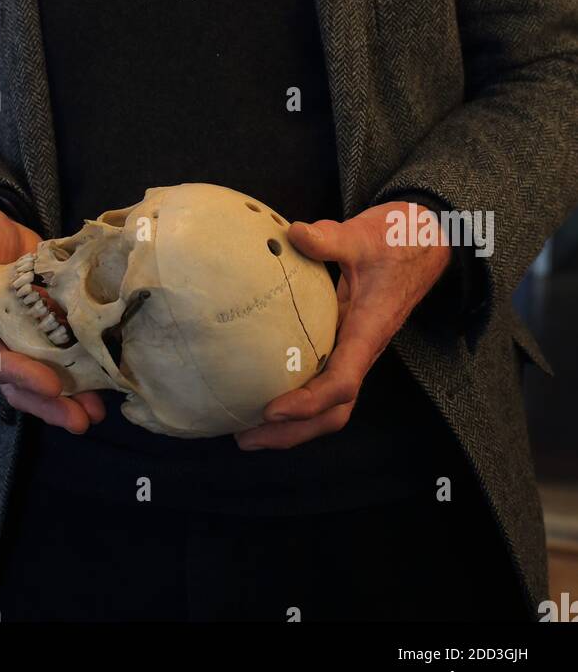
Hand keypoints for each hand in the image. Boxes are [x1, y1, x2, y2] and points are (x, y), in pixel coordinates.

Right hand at [0, 204, 105, 432]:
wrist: (0, 230)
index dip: (21, 375)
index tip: (50, 385)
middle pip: (19, 384)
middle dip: (49, 405)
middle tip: (78, 421)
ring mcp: (22, 342)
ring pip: (43, 379)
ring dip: (69, 400)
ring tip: (95, 414)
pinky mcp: (45, 334)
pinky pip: (63, 360)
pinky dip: (82, 375)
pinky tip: (106, 387)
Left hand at [235, 201, 450, 450]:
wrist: (425, 239)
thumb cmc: (398, 239)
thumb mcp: (363, 235)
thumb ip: (330, 238)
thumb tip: (294, 234)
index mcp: (369, 331)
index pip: (342, 382)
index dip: (309, 402)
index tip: (272, 410)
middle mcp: (362, 349)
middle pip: (334, 411)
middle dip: (293, 432)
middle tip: (245, 437)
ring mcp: (354, 348)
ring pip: (329, 403)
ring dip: (292, 424)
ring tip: (247, 429)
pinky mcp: (346, 340)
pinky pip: (323, 381)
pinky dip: (296, 396)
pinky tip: (262, 390)